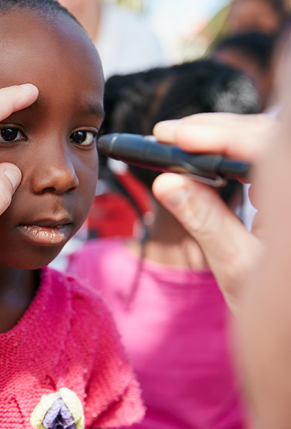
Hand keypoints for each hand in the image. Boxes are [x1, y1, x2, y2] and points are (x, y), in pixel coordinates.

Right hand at [151, 113, 275, 313]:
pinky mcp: (290, 196)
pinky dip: (235, 153)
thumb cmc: (284, 315)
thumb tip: (167, 183)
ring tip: (180, 143)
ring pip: (269, 142)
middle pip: (267, 136)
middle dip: (216, 131)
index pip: (264, 147)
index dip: (217, 134)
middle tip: (167, 136)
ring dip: (224, 139)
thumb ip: (205, 221)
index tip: (173, 136)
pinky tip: (207, 158)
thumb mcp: (238, 269)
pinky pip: (271, 158)